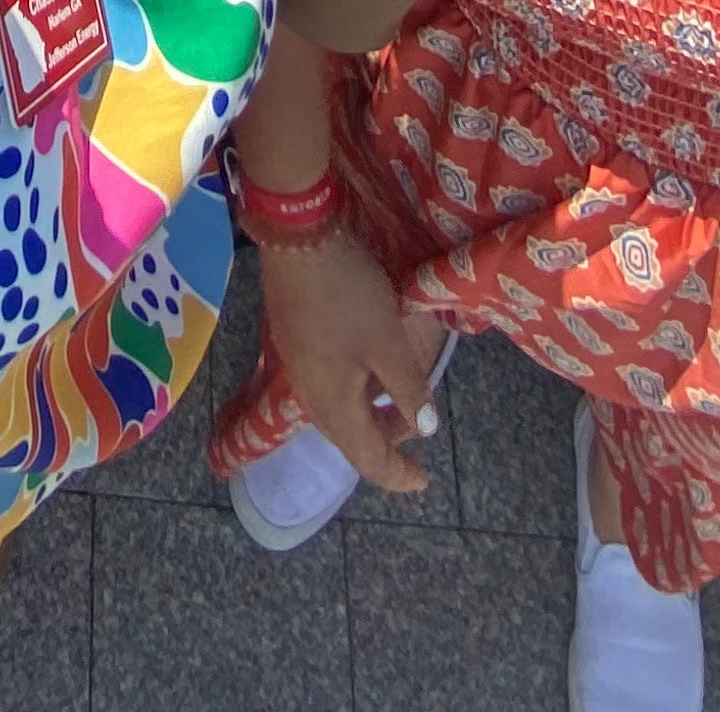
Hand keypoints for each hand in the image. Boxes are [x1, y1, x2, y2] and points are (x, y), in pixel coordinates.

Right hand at [258, 229, 447, 493]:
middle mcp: (310, 397)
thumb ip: (409, 389)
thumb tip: (426, 428)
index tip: (423, 480)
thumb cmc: (349, 297)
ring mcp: (298, 368)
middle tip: (418, 423)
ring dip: (371, 411)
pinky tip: (368, 363)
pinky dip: (355, 390)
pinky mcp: (294, 341)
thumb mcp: (389, 342)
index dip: (398, 474)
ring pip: (338, 410)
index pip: (368, 460)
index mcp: (334, 407)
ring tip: (399, 393)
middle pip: (350, 438)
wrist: (297, 240)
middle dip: (387, 439)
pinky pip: (327, 385)